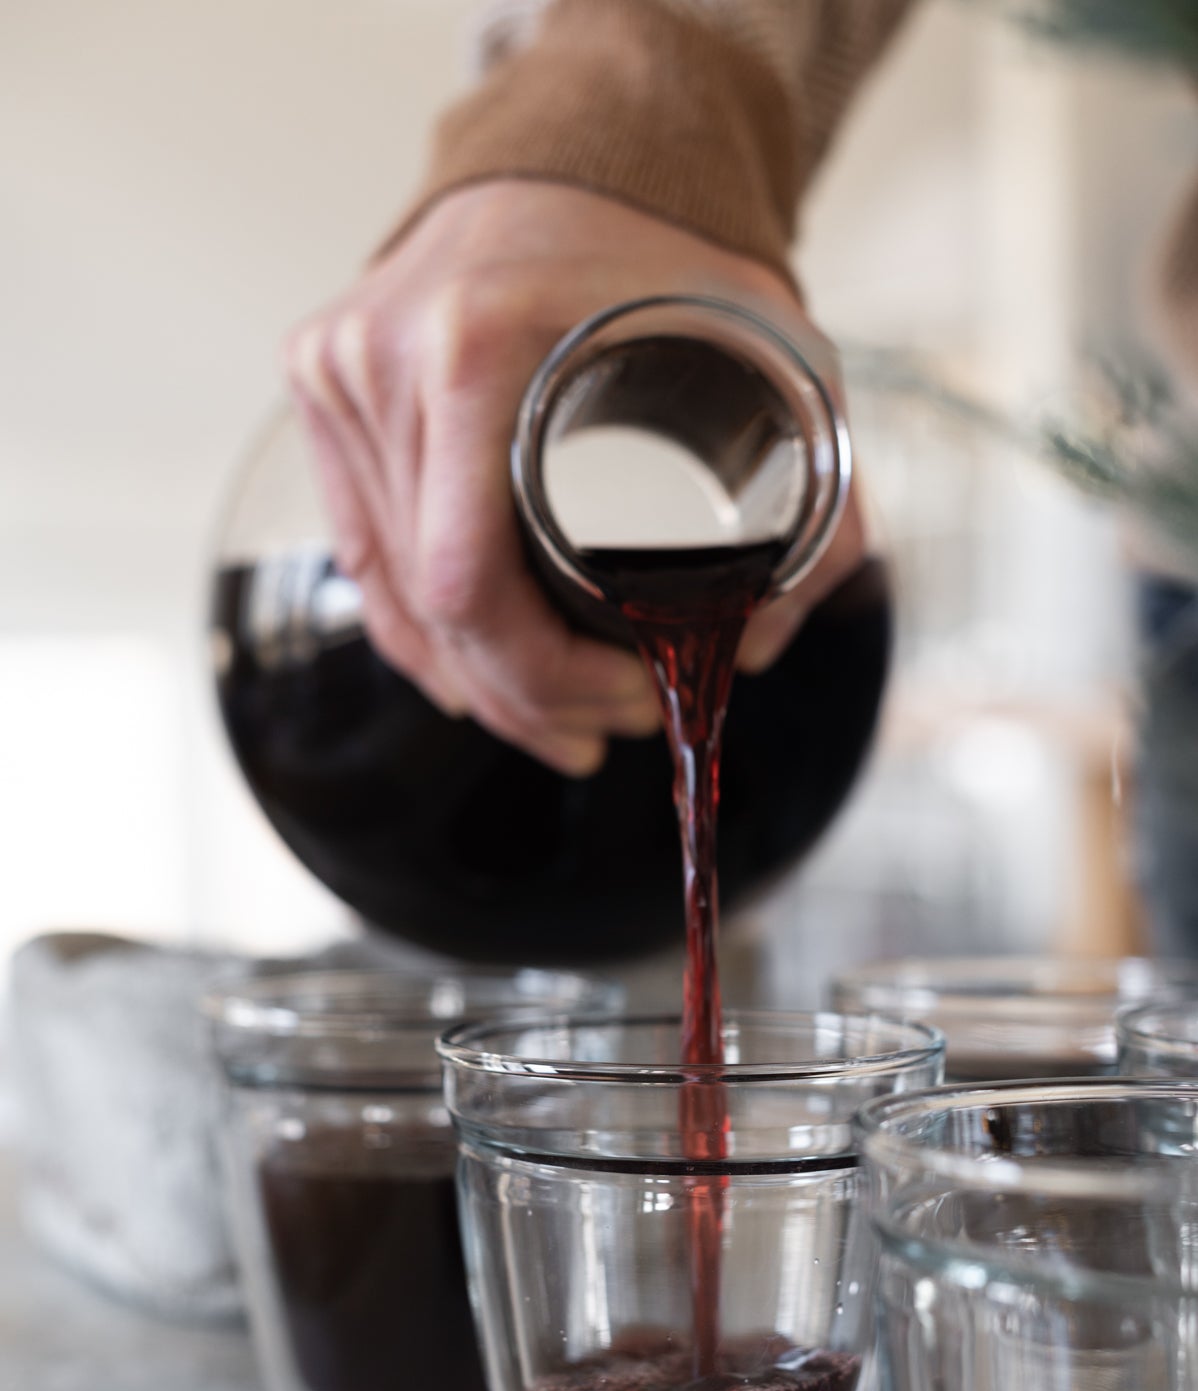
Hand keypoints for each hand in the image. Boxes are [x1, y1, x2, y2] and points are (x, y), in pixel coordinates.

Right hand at [286, 180, 863, 773]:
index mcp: (476, 347)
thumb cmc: (668, 251)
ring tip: (551, 722)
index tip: (628, 702)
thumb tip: (764, 642)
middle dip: (525, 700)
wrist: (581, 154)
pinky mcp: (324, 384)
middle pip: (429, 608)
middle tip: (601, 733)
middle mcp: (385, 358)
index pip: (469, 587)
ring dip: (471, 681)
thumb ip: (817, 499)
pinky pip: (363, 550)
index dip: (545, 681)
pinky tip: (474, 675)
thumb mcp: (777, 356)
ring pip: (388, 594)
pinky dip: (418, 627)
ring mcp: (342, 371)